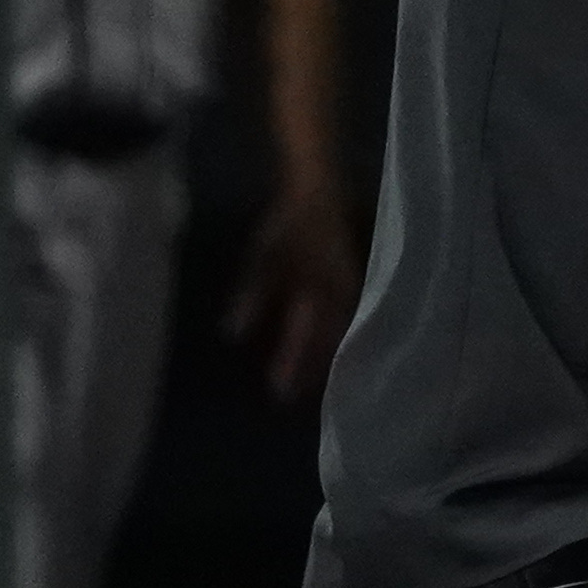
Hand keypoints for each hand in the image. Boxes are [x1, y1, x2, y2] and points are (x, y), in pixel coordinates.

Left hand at [231, 174, 363, 401]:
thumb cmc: (290, 222)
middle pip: (328, 341)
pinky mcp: (352, 285)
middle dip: (310, 370)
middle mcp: (343, 295)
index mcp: (324, 288)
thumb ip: (252, 294)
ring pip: (340, 334)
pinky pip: (345, 321)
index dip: (294, 363)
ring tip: (310, 384)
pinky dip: (334, 340)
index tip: (279, 391)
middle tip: (292, 398)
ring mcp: (351, 290)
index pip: (310, 336)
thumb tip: (235, 336)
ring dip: (325, 359)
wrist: (320, 188)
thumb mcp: (264, 257)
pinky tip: (325, 353)